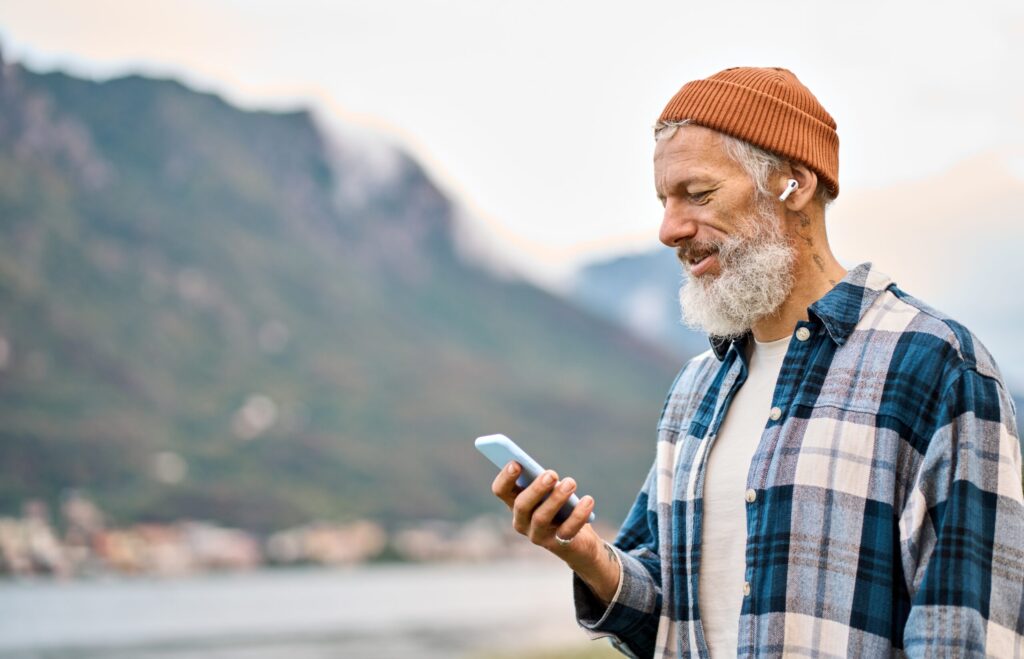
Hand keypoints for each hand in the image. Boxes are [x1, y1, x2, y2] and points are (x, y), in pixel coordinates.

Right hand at [490, 461, 618, 603]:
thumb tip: (549, 476)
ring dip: (556, 498)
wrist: (579, 541)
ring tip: (570, 483)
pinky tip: (588, 500)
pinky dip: (578, 514)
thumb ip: (546, 483)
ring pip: (541, 518)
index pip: (501, 491)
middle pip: (521, 505)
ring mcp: (538, 536)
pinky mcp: (558, 546)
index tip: (516, 463)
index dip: (506, 477)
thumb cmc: (561, 508)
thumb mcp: (551, 493)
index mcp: (515, 503)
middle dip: (536, 488)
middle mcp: (521, 522)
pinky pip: (567, 530)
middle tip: (551, 474)